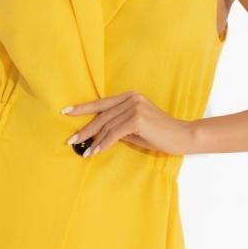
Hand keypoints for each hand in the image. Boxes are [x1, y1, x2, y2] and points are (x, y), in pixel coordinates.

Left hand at [62, 91, 193, 156]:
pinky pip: (114, 134)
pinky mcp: (137, 119)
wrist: (181, 136)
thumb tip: (97, 133)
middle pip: (101, 115)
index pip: (101, 102)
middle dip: (85, 129)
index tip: (66, 112)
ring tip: (84, 151)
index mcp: (130, 96)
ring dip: (94, 141)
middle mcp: (131, 98)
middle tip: (71, 140)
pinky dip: (103, 143)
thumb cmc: (159, 134)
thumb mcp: (135, 127)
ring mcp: (134, 107)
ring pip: (106, 126)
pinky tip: (96, 151)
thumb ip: (118, 125)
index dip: (83, 107)